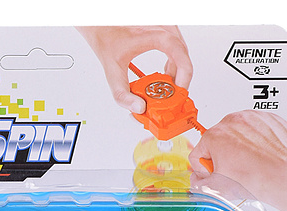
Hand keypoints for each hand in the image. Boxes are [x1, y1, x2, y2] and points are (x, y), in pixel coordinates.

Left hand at [78, 26, 192, 112]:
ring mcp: (164, 26)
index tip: (180, 88)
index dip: (184, 70)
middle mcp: (160, 26)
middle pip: (182, 53)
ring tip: (167, 88)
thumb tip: (139, 108)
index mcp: (148, 34)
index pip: (176, 49)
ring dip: (179, 71)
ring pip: (182, 51)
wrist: (103, 26)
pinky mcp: (165, 30)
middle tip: (174, 96)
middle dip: (181, 77)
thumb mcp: (111, 71)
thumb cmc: (107, 41)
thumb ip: (122, 94)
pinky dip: (175, 64)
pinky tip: (166, 75)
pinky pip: (178, 48)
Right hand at [190, 111, 286, 210]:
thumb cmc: (257, 178)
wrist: (285, 176)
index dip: (203, 169)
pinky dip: (255, 142)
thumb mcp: (216, 188)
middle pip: (217, 141)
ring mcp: (252, 118)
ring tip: (248, 163)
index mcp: (215, 135)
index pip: (198, 153)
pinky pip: (254, 130)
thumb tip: (198, 179)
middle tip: (233, 171)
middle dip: (221, 156)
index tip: (213, 174)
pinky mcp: (268, 119)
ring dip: (238, 148)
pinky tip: (259, 155)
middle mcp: (233, 121)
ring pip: (236, 134)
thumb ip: (199, 183)